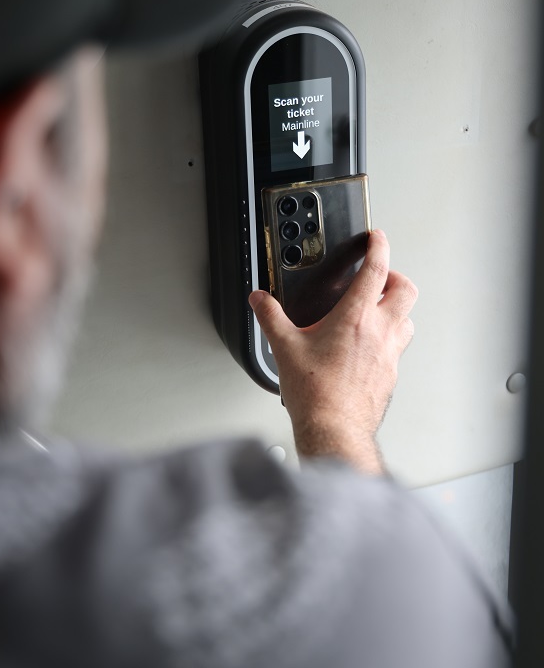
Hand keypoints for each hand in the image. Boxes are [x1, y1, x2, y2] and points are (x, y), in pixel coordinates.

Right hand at [249, 230, 416, 473]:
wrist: (335, 430)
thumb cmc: (315, 394)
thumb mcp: (284, 348)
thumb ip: (270, 317)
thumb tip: (259, 300)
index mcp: (355, 318)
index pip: (377, 270)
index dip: (380, 247)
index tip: (378, 238)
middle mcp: (380, 332)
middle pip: (405, 290)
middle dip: (394, 277)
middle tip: (379, 277)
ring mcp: (389, 354)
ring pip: (408, 319)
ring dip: (396, 308)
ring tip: (377, 309)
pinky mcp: (390, 374)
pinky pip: (399, 346)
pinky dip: (390, 336)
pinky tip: (371, 345)